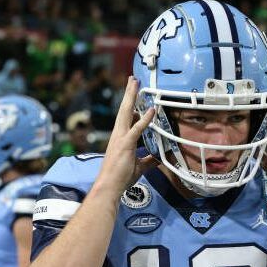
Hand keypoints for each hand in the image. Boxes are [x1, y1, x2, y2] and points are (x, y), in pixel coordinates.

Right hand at [95, 76, 157, 196]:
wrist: (108, 187)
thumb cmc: (120, 178)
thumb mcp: (138, 167)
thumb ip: (148, 160)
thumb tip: (157, 158)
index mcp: (120, 138)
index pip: (126, 117)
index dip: (130, 105)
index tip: (134, 94)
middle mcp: (118, 135)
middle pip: (124, 109)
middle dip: (129, 94)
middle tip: (133, 79)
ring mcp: (121, 138)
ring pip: (126, 113)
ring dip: (131, 97)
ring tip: (135, 83)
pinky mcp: (126, 145)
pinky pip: (137, 129)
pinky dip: (144, 119)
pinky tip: (151, 110)